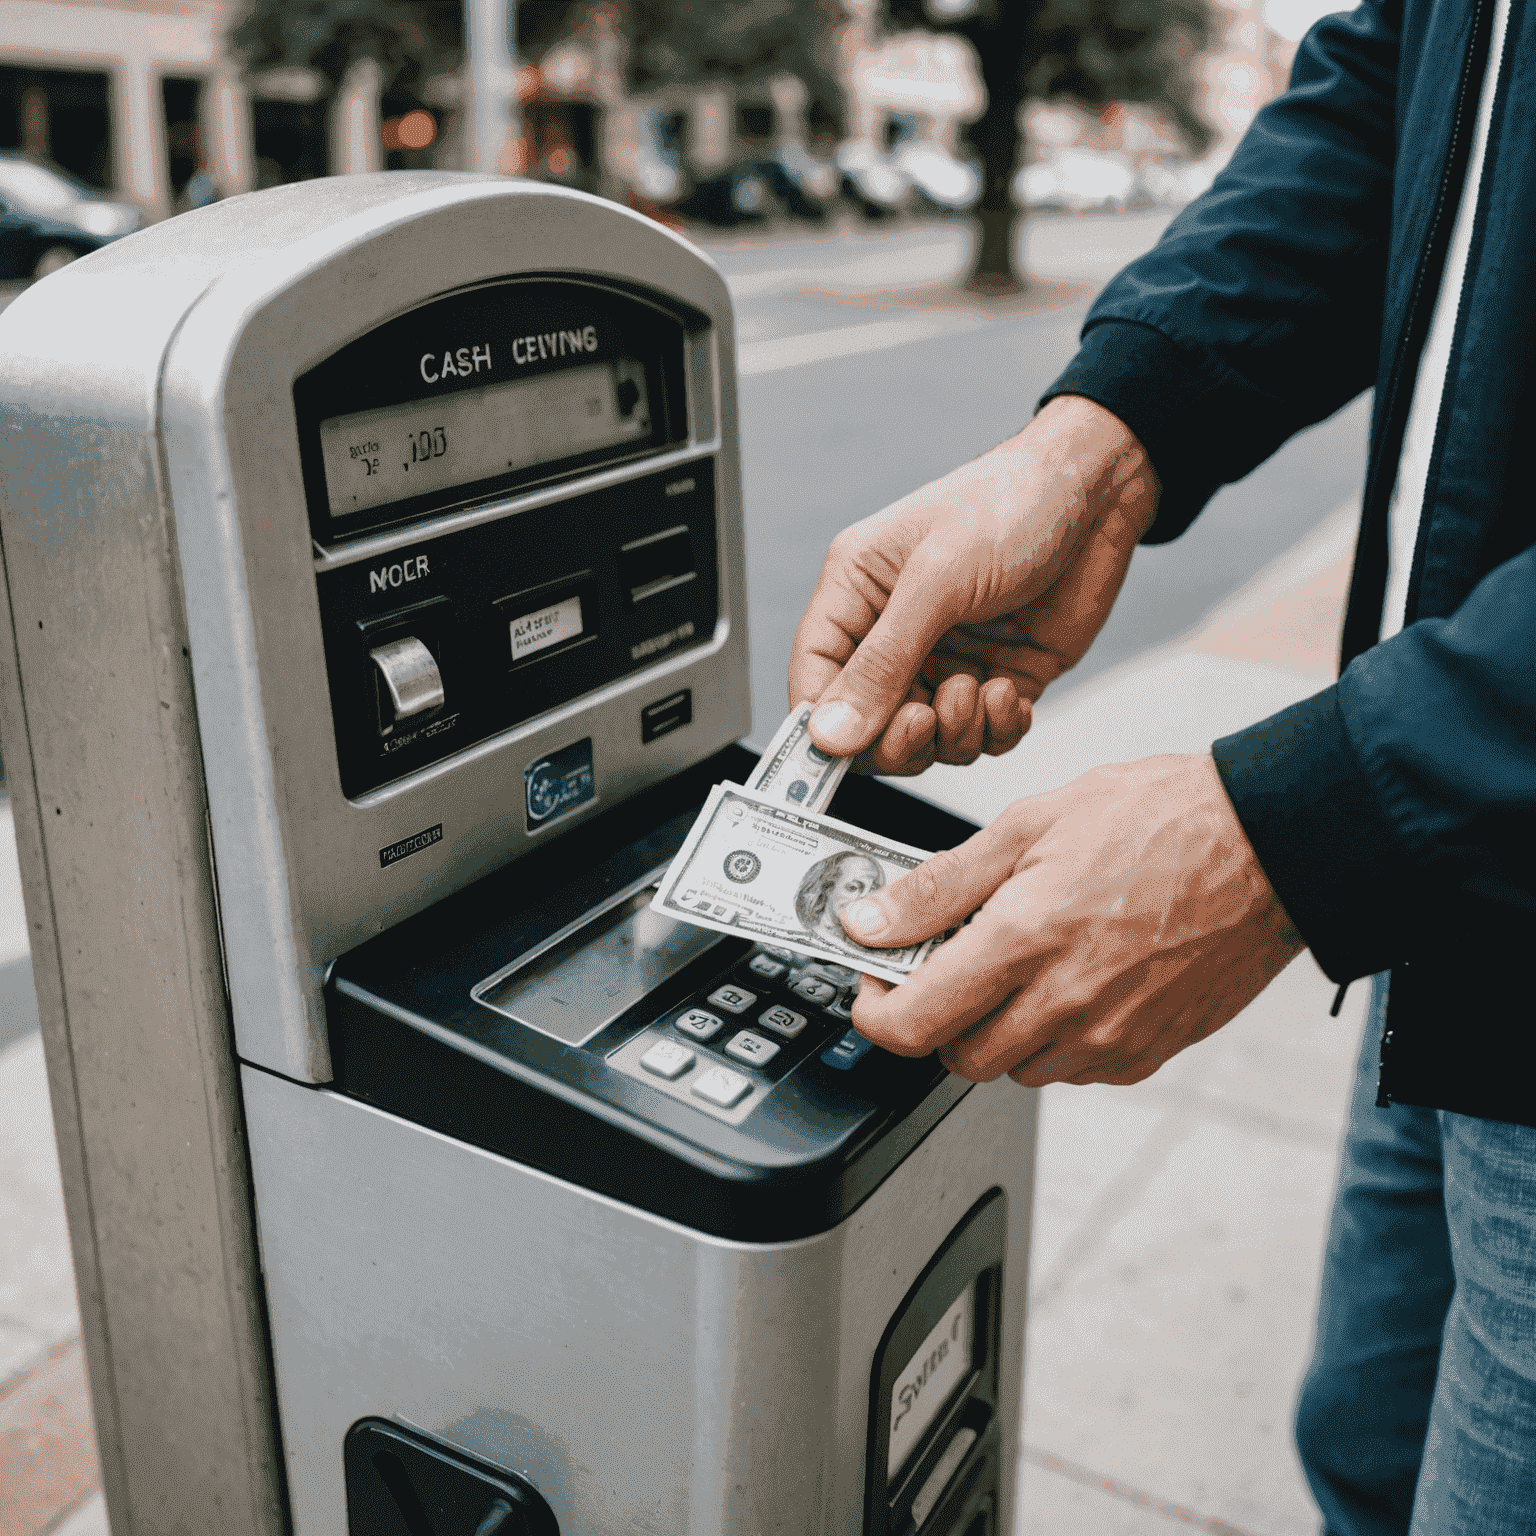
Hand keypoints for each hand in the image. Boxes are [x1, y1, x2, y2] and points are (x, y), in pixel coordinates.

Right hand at [788, 395, 1158, 775]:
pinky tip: (1009, 691)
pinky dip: (996, 729)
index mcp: (857, 593)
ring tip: (979, 688)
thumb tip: (831, 732)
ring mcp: (947, 660)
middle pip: (867, 726)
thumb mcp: (938, 580)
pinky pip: (982, 736)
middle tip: (925, 721)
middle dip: (898, 738)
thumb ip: (882, 662)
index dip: (823, 725)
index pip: (814, 679)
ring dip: (955, 733)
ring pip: (926, 742)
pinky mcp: (996, 678)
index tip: (842, 756)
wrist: (1100, 492)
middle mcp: (895, 633)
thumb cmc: (1012, 503)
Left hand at [843, 755, 1303, 1085]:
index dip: (875, 1011)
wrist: (1269, 845)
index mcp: (1025, 941)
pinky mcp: (1147, 1053)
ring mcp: (1110, 1038)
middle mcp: (1065, 1004)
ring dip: (998, 1027)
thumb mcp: (1027, 826)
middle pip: (957, 1057)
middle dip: (939, 1015)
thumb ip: (938, 886)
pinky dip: (1054, 1037)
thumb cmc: (1158, 820)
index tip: (874, 983)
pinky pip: (1072, 1069)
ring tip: (1024, 960)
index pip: (913, 1025)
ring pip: (1015, 1067)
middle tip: (953, 961)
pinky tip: (1072, 979)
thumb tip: (868, 923)